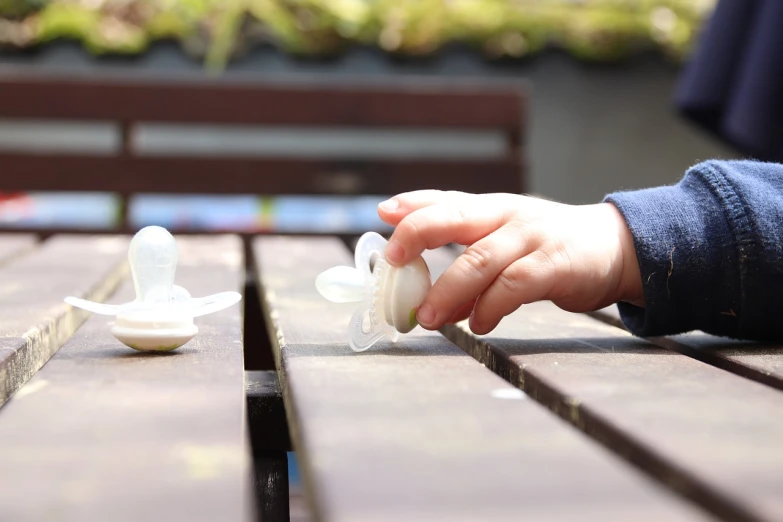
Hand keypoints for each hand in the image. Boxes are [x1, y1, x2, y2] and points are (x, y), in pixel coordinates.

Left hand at [378, 190, 642, 333]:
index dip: (413, 204)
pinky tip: (478, 324)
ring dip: (448, 290)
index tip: (381, 212)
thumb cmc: (552, 250)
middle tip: (393, 262)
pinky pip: (514, 285)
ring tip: (428, 319)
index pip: (446, 200)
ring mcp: (531, 237)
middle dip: (418, 234)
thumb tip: (433, 305)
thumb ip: (470, 270)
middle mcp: (507, 215)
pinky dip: (490, 306)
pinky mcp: (555, 263)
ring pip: (479, 259)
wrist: (618, 249)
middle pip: (455, 217)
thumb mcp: (508, 247)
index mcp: (492, 209)